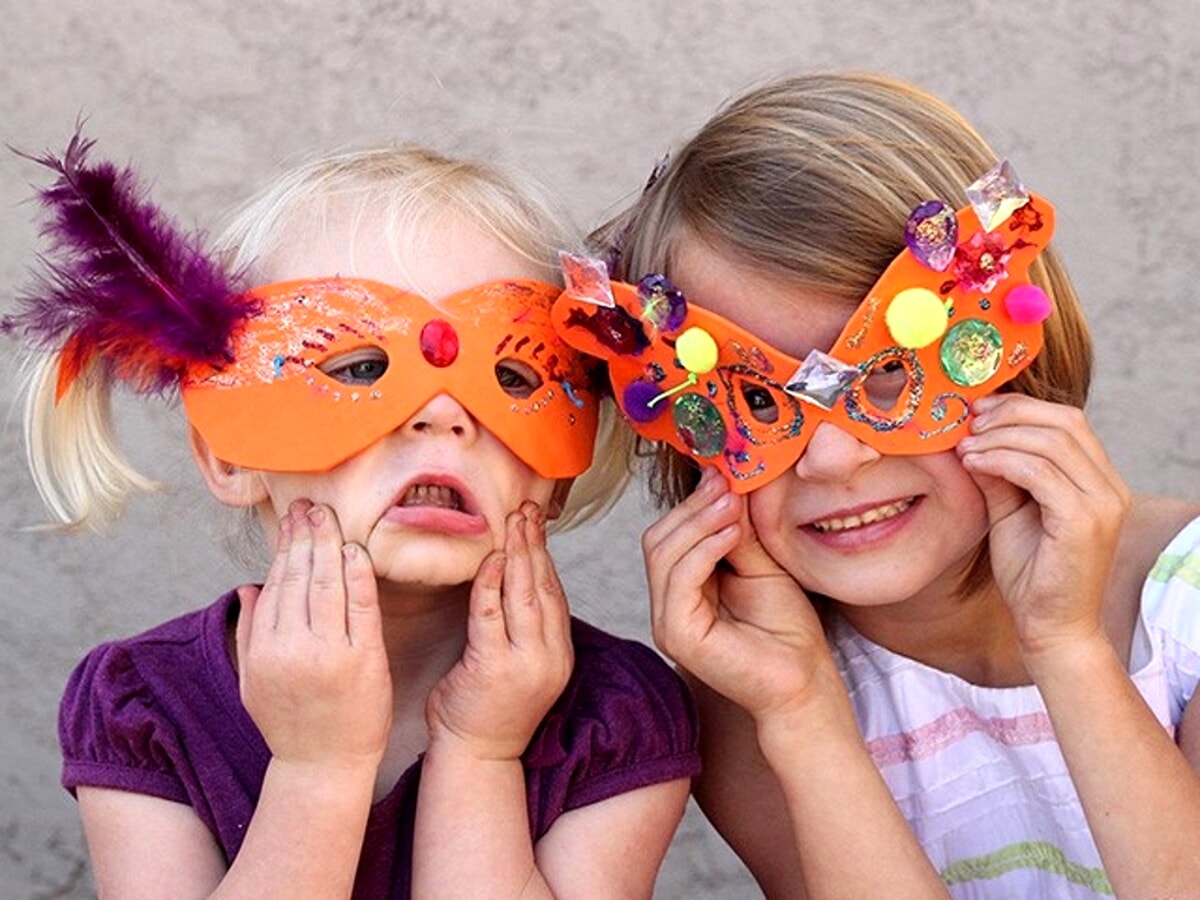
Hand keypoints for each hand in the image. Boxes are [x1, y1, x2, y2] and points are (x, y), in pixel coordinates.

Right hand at [236, 500, 392, 770]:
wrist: (324, 766)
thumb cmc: (289, 723)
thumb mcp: (253, 682)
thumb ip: (249, 634)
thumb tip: (249, 587)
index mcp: (264, 651)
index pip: (276, 584)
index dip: (284, 547)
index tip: (290, 520)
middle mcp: (293, 649)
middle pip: (299, 577)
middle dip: (305, 536)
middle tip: (310, 506)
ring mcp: (330, 654)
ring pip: (327, 585)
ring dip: (328, 544)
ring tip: (328, 517)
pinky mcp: (364, 661)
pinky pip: (362, 607)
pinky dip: (358, 575)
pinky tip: (356, 550)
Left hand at [424, 501, 572, 760]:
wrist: (475, 757)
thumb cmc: (486, 709)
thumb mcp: (517, 664)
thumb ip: (521, 628)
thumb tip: (516, 581)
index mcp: (559, 655)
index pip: (556, 593)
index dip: (546, 554)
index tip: (537, 522)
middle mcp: (550, 658)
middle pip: (545, 587)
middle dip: (535, 543)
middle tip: (526, 509)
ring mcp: (526, 664)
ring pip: (525, 596)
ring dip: (518, 553)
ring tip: (513, 521)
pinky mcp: (495, 668)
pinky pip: (491, 615)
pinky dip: (490, 583)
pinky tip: (490, 558)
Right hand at [643, 468, 831, 720]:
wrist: (805, 682)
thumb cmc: (788, 631)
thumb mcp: (762, 565)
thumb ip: (739, 531)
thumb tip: (727, 484)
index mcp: (684, 589)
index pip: (670, 534)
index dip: (693, 502)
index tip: (722, 474)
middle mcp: (668, 605)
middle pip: (658, 539)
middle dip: (692, 507)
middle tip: (726, 484)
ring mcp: (668, 622)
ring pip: (663, 553)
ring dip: (698, 522)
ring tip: (733, 505)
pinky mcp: (678, 635)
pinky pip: (679, 579)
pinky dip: (703, 548)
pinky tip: (732, 533)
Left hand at [958, 395, 1130, 655]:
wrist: (1050, 628)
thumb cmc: (1030, 573)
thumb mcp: (1009, 511)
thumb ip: (999, 473)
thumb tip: (971, 435)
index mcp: (1099, 480)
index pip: (1067, 420)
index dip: (1021, 407)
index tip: (977, 411)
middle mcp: (1110, 487)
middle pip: (1064, 421)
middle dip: (1010, 414)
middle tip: (968, 422)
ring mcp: (1103, 504)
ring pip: (1051, 442)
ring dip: (1000, 437)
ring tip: (964, 446)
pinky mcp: (1084, 522)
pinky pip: (1041, 473)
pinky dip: (1002, 461)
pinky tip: (972, 464)